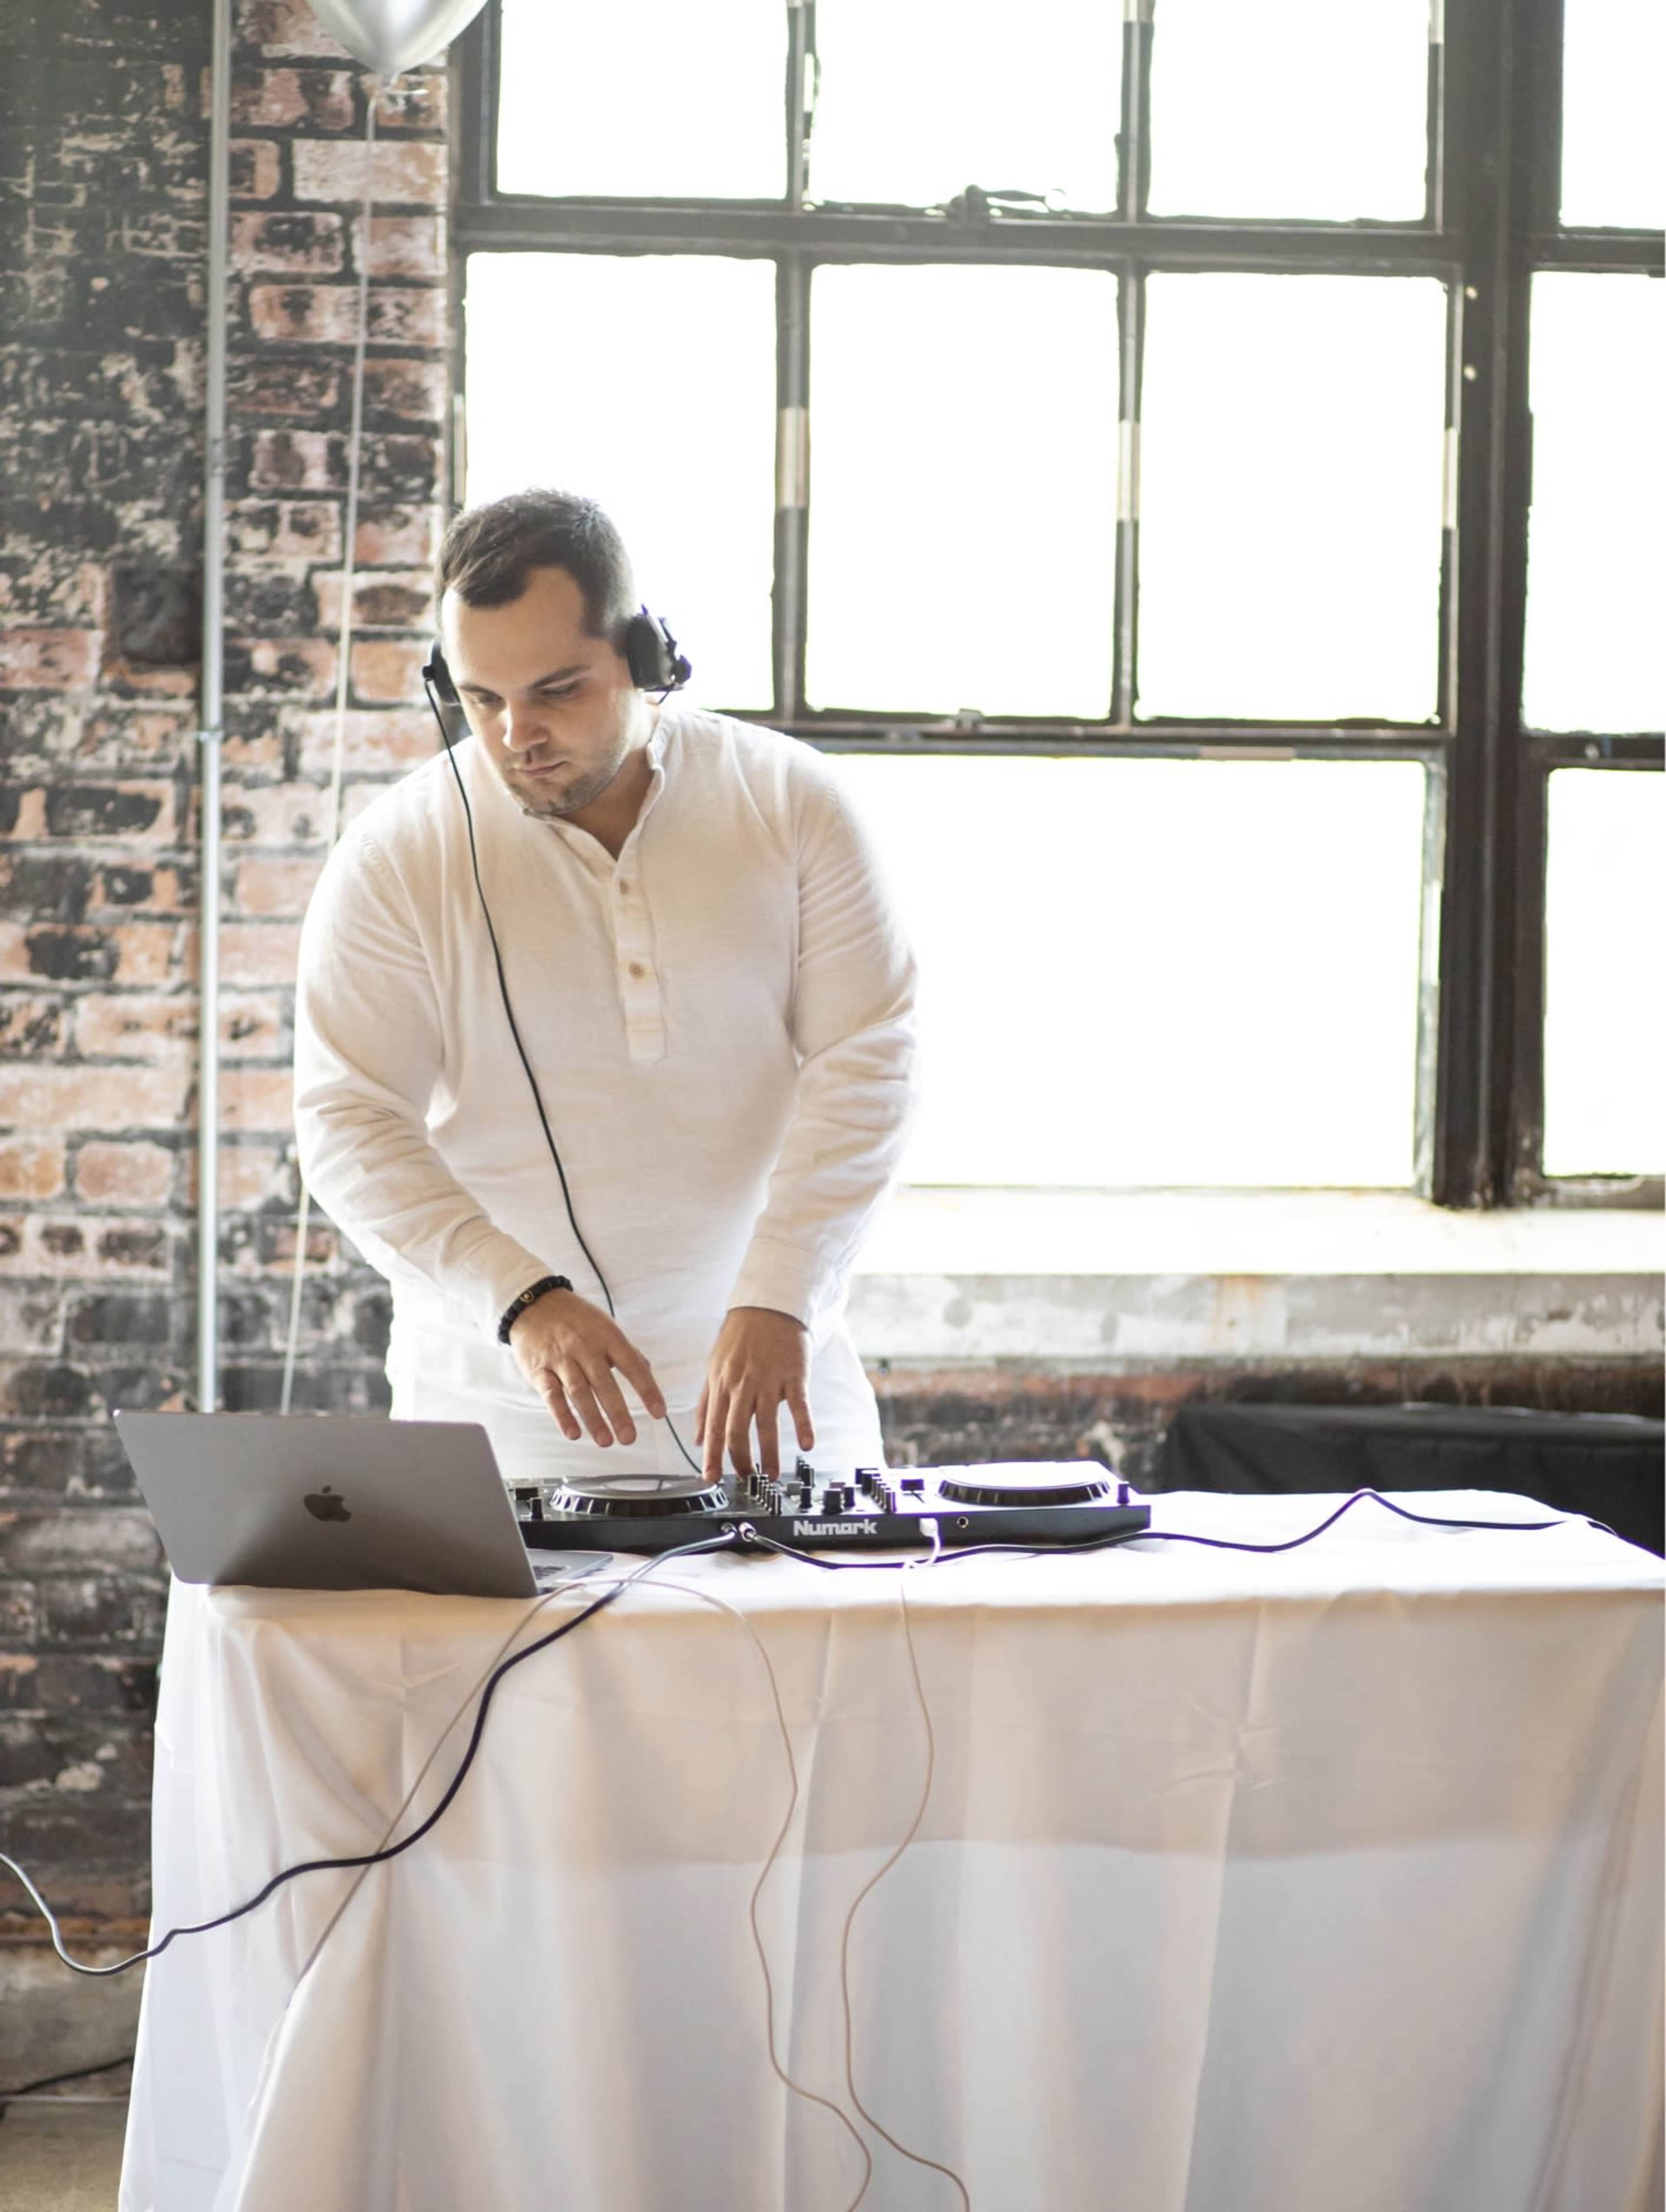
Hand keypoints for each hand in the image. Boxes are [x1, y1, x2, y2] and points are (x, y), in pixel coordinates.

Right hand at [508, 1288, 665, 1448]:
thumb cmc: (576, 1319)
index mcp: (607, 1336)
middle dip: (617, 1413)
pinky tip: (573, 1433)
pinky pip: (551, 1394)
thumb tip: (647, 1371)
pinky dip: (561, 1415)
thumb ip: (626, 1351)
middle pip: (604, 1383)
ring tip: (605, 1441)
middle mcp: (585, 1347)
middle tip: (628, 1438)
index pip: (632, 1365)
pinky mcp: (539, 1369)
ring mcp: (561, 1359)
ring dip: (592, 1418)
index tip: (658, 1413)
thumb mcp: (605, 1327)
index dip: (647, 1389)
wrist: (534, 1304)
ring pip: (579, 1391)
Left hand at [697, 1307, 813, 1480]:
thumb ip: (705, 1405)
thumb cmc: (739, 1339)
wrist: (768, 1306)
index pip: (712, 1427)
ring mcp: (768, 1379)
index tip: (710, 1478)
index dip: (711, 1455)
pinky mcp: (794, 1374)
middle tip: (746, 1480)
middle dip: (740, 1461)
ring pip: (766, 1423)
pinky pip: (799, 1404)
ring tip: (772, 1475)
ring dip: (769, 1453)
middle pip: (736, 1430)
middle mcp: (742, 1385)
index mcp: (721, 1385)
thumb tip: (697, 1439)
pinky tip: (807, 1445)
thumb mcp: (714, 1369)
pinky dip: (804, 1425)